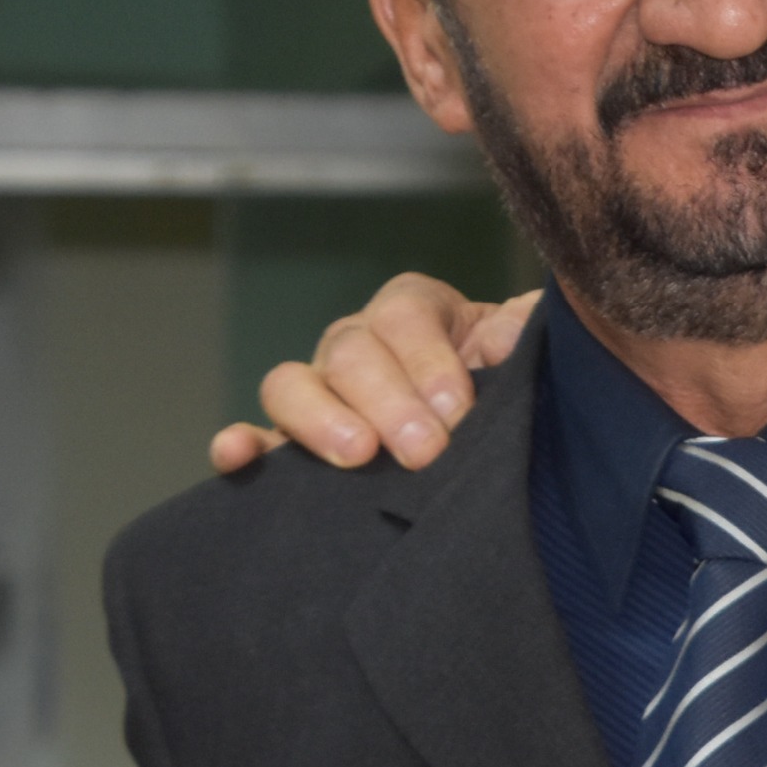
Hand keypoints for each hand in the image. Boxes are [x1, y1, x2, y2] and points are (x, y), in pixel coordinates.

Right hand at [207, 273, 543, 473]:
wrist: (505, 426)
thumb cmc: (515, 379)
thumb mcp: (529, 346)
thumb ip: (522, 331)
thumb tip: (504, 342)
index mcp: (415, 310)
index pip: (404, 317)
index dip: (428, 361)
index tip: (459, 409)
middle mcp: (358, 344)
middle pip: (350, 353)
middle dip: (387, 402)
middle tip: (424, 450)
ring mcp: (322, 392)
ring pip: (291, 385)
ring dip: (319, 419)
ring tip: (357, 455)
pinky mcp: (296, 444)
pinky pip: (257, 438)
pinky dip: (240, 444)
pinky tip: (237, 456)